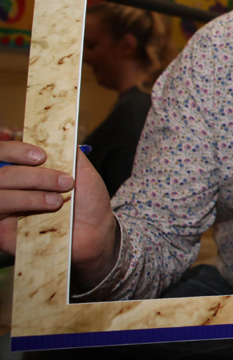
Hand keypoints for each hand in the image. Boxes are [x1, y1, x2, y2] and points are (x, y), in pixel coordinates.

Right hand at [0, 142, 117, 287]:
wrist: (96, 231)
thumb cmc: (87, 200)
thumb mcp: (82, 169)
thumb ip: (67, 150)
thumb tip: (54, 128)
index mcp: (24, 168)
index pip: (3, 152)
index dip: (14, 150)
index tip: (40, 156)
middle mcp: (9, 185)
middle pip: (2, 173)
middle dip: (35, 176)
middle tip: (65, 182)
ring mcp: (3, 207)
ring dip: (31, 194)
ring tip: (59, 200)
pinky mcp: (1, 230)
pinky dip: (24, 208)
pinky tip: (48, 210)